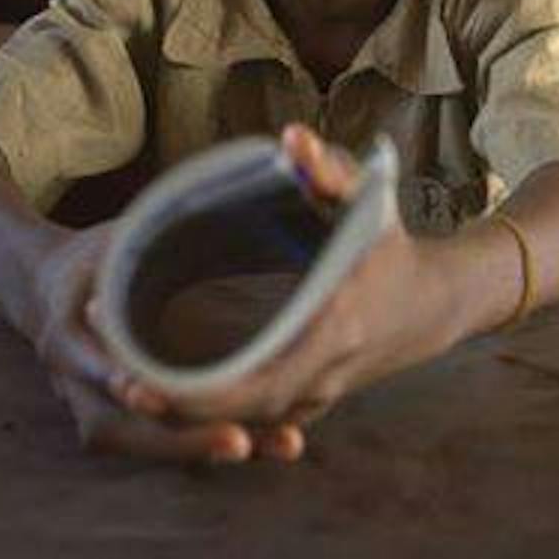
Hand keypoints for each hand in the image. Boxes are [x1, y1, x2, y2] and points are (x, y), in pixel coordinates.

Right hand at [29, 221, 271, 462]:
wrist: (46, 287)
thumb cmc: (94, 254)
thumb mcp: (113, 235)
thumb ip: (148, 230)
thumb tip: (222, 193)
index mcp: (66, 330)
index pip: (92, 364)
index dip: (121, 378)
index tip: (153, 393)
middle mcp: (74, 381)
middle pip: (117, 427)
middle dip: (178, 440)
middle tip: (239, 441)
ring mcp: (93, 406)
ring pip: (142, 445)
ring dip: (205, 450)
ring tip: (279, 446)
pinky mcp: (122, 418)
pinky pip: (161, 441)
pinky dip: (209, 443)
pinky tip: (272, 440)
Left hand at [162, 124, 462, 446]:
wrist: (439, 303)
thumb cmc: (394, 247)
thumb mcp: (370, 202)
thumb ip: (329, 171)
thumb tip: (291, 137)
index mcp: (333, 326)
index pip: (257, 380)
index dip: (198, 389)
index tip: (145, 372)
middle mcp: (325, 371)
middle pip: (241, 412)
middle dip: (179, 405)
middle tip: (119, 383)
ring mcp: (321, 393)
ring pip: (247, 423)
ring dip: (192, 415)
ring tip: (131, 389)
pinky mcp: (316, 400)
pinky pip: (261, 420)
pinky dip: (219, 417)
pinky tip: (172, 401)